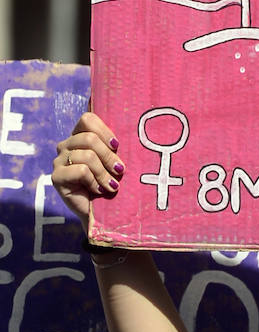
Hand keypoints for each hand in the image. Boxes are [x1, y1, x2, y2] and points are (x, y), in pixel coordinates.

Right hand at [52, 112, 123, 234]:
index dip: (104, 131)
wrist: (100, 212)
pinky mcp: (56, 177)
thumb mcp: (114, 162)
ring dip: (104, 173)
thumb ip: (114, 147)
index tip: (117, 146)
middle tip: (120, 171)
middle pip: (89, 138)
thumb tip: (127, 136)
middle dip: (109, 156)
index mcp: (79, 137)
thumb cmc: (110, 184)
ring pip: (87, 156)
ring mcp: (59, 161)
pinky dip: (94, 182)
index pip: (87, 119)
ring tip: (111, 185)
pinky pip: (81, 171)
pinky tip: (97, 190)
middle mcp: (66, 145)